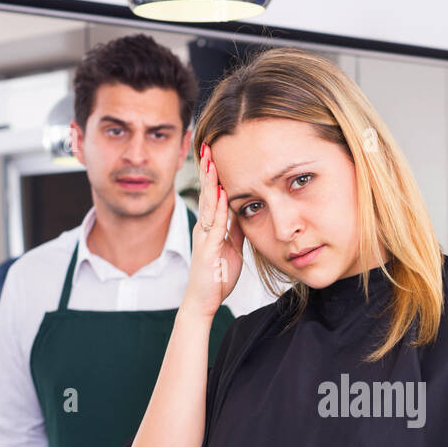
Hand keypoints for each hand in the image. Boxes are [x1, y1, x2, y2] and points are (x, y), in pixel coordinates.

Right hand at [184, 142, 246, 320]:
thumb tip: (244, 210)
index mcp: (210, 227)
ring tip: (210, 159)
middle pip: (206, 192)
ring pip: (207, 204)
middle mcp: (204, 228)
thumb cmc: (216, 277)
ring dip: (210, 181)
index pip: (212, 194)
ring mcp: (204, 238)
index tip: (214, 152)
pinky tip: (220, 193)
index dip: (213, 174)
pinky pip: (214, 225)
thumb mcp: (232, 248)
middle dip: (207, 168)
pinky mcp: (207, 250)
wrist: (203, 302)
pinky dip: (217, 208)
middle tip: (207, 145)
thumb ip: (235, 228)